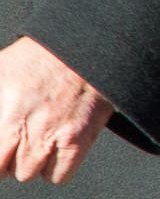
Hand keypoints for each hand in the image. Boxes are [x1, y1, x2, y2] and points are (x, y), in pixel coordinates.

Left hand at [0, 36, 113, 182]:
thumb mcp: (2, 69)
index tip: (3, 145)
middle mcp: (33, 126)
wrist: (89, 46)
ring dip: (29, 160)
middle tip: (17, 137)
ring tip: (36, 138)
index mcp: (10, 110)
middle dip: (7, 157)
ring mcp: (58, 134)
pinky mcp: (81, 138)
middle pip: (6, 169)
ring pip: (29, 173)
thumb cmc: (43, 56)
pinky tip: (54, 147)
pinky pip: (59, 175)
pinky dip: (55, 167)